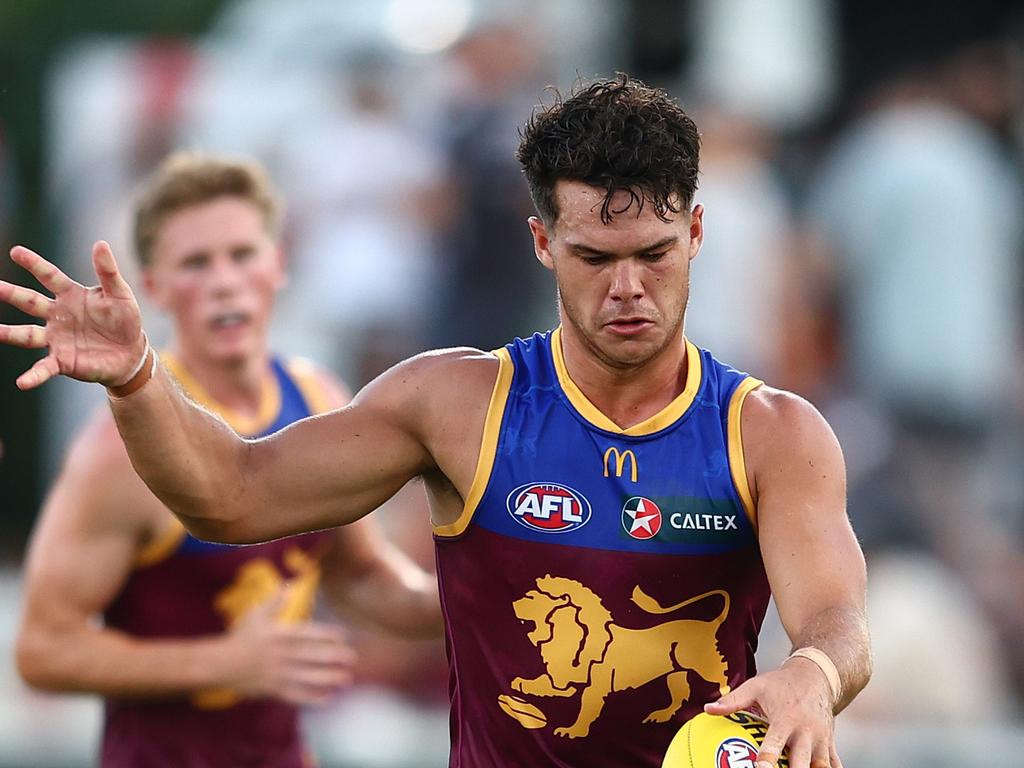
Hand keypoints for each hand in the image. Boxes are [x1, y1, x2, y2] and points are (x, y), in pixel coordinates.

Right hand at [0, 242, 144, 389]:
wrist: (131, 353)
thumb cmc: (125, 320)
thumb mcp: (120, 294)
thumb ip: (108, 272)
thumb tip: (100, 244)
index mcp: (70, 295)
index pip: (48, 276)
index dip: (33, 264)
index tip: (16, 252)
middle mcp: (57, 315)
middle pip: (29, 302)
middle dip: (10, 294)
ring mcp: (56, 338)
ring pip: (27, 335)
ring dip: (8, 334)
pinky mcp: (62, 360)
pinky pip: (43, 368)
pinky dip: (33, 376)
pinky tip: (22, 383)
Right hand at [223, 584, 355, 705]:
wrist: (220, 665)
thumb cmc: (241, 637)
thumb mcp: (257, 615)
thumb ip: (275, 601)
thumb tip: (291, 584)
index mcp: (281, 635)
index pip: (310, 634)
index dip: (328, 634)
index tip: (344, 636)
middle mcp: (283, 655)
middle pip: (314, 656)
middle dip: (335, 657)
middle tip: (352, 658)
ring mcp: (279, 674)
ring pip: (309, 677)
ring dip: (329, 678)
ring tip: (346, 678)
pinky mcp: (274, 690)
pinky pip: (297, 695)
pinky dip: (312, 698)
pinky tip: (327, 699)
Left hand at [704, 658, 841, 767]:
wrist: (816, 676)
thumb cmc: (781, 684)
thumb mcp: (756, 686)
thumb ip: (733, 700)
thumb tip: (707, 709)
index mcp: (786, 719)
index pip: (775, 743)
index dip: (767, 759)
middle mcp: (806, 731)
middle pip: (802, 761)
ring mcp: (821, 740)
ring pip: (821, 766)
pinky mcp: (830, 745)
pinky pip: (835, 765)